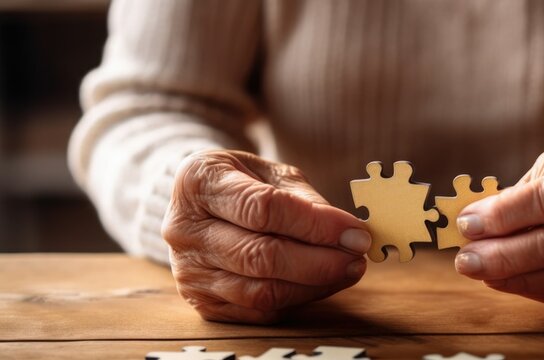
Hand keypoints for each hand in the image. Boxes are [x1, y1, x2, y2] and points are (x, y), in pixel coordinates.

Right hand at [162, 150, 370, 323]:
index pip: (263, 209)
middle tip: (358, 254)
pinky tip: (322, 283)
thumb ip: (306, 199)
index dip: (315, 224)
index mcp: (198, 182)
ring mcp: (189, 271)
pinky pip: (258, 310)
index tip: (355, 231)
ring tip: (348, 268)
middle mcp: (185, 229)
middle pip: (260, 255)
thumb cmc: (242, 181)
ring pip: (260, 290)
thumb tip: (348, 232)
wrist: (200, 203)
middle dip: (320, 259)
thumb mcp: (272, 173)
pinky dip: (298, 298)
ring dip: (314, 283)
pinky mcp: (202, 302)